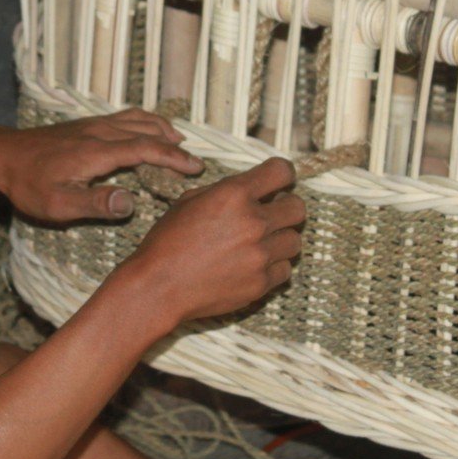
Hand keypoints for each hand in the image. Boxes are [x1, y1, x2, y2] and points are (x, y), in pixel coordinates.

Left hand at [0, 109, 203, 222]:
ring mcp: (91, 125)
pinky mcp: (83, 125)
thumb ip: (96, 205)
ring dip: (159, 127)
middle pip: (146, 131)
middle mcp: (99, 132)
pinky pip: (122, 117)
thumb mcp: (58, 204)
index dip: (173, 159)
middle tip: (194, 161)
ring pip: (134, 119)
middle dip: (173, 145)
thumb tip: (132, 203)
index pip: (146, 149)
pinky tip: (143, 129)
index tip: (196, 169)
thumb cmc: (28, 185)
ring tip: (177, 139)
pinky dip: (142, 121)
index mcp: (97, 151)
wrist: (1, 156)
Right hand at [119, 157, 304, 325]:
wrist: (159, 286)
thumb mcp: (189, 201)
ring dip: (280, 239)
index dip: (283, 174)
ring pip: (295, 241)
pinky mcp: (261, 283)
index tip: (279, 180)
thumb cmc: (167, 242)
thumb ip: (224, 191)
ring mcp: (260, 255)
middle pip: (298, 207)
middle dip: (286, 208)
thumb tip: (251, 188)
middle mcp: (253, 222)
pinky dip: (274, 266)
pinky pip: (285, 269)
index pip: (282, 171)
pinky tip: (255, 265)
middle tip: (272, 214)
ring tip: (260, 243)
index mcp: (234, 194)